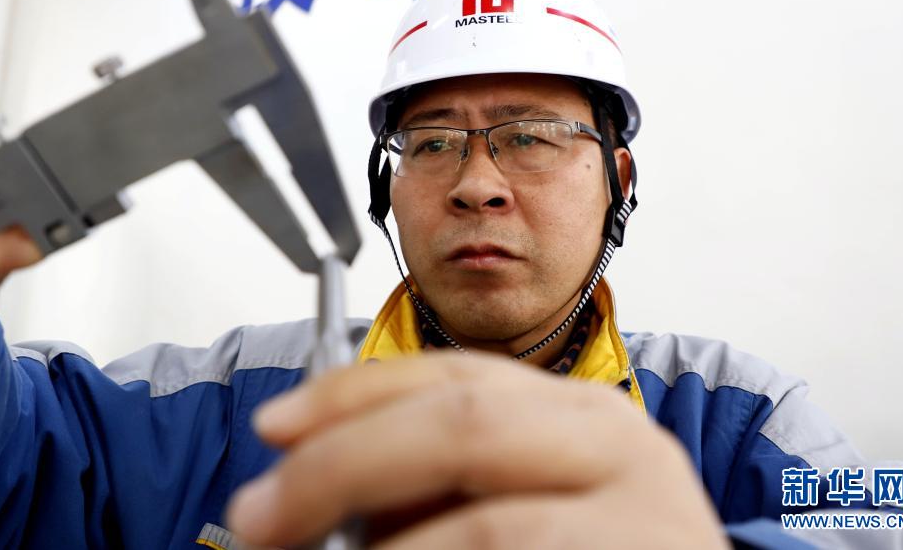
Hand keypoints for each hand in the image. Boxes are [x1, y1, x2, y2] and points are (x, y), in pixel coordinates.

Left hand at [227, 353, 727, 548]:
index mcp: (576, 413)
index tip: (273, 426)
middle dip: (338, 467)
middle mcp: (616, 442)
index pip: (453, 375)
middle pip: (457, 425)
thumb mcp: (521, 500)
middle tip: (260, 517)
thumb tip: (315, 488)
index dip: (352, 395)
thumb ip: (438, 484)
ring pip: (481, 526)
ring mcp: (642, 513)